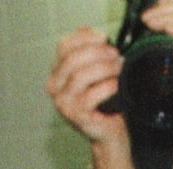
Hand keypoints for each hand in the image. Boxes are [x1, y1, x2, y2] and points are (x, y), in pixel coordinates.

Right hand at [47, 27, 129, 144]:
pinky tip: (116, 85)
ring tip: (118, 68)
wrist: (108, 133)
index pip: (64, 45)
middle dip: (97, 53)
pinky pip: (91, 95)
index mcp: (56, 72)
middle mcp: (54, 86)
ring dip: (103, 68)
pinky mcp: (75, 115)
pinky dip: (107, 87)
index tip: (104, 37)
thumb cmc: (104, 102)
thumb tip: (88, 30)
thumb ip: (88, 52)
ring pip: (80, 75)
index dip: (85, 38)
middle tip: (115, 54)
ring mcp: (63, 102)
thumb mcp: (94, 73)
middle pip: (72, 59)